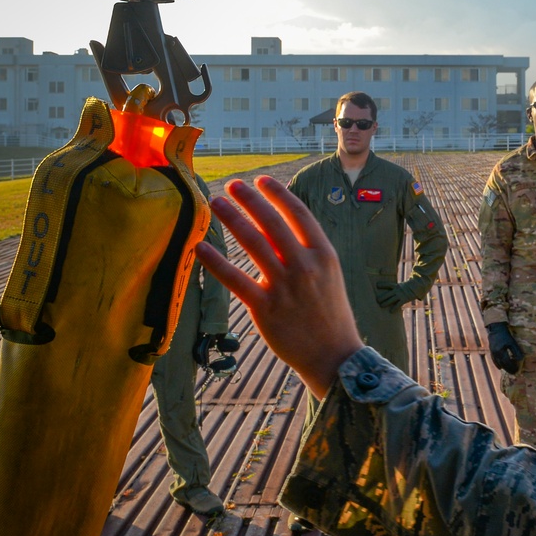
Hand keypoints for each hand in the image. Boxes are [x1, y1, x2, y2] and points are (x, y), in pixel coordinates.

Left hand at [195, 176, 363, 397]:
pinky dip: (217, 262)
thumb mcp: (328, 276)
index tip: (261, 180)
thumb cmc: (329, 313)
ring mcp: (284, 287)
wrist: (333, 354)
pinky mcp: (265, 308)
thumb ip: (305, 252)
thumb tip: (276, 227)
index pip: (299, 214)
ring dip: (232, 220)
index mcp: (324, 255)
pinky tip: (202, 247)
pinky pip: (235, 280)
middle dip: (250, 200)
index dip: (278, 194)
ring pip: (253, 244)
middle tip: (232, 185)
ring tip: (216, 204)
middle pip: (272, 223)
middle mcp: (305, 266)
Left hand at [375, 281, 416, 312]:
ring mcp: (401, 295)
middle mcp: (397, 290)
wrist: (418, 287)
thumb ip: (398, 287)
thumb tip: (394, 287)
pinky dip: (394, 308)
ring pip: (391, 299)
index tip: (377, 285)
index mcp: (396, 286)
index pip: (388, 284)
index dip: (382, 284)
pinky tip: (391, 311)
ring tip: (381, 305)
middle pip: (388, 294)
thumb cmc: (410, 287)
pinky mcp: (404, 299)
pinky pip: (398, 304)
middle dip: (382, 297)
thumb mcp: (402, 285)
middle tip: (376, 300)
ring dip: (386, 302)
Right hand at [486, 322, 524, 374]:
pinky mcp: (491, 351)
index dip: (512, 367)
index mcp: (501, 352)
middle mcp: (496, 354)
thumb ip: (516, 352)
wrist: (496, 329)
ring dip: (504, 368)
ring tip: (509, 371)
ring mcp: (492, 353)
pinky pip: (494, 360)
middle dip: (509, 369)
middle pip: (503, 365)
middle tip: (514, 373)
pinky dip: (498, 364)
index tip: (517, 371)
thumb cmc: (506, 335)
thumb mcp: (512, 343)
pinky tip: (501, 367)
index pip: (507, 363)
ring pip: (498, 363)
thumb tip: (520, 360)